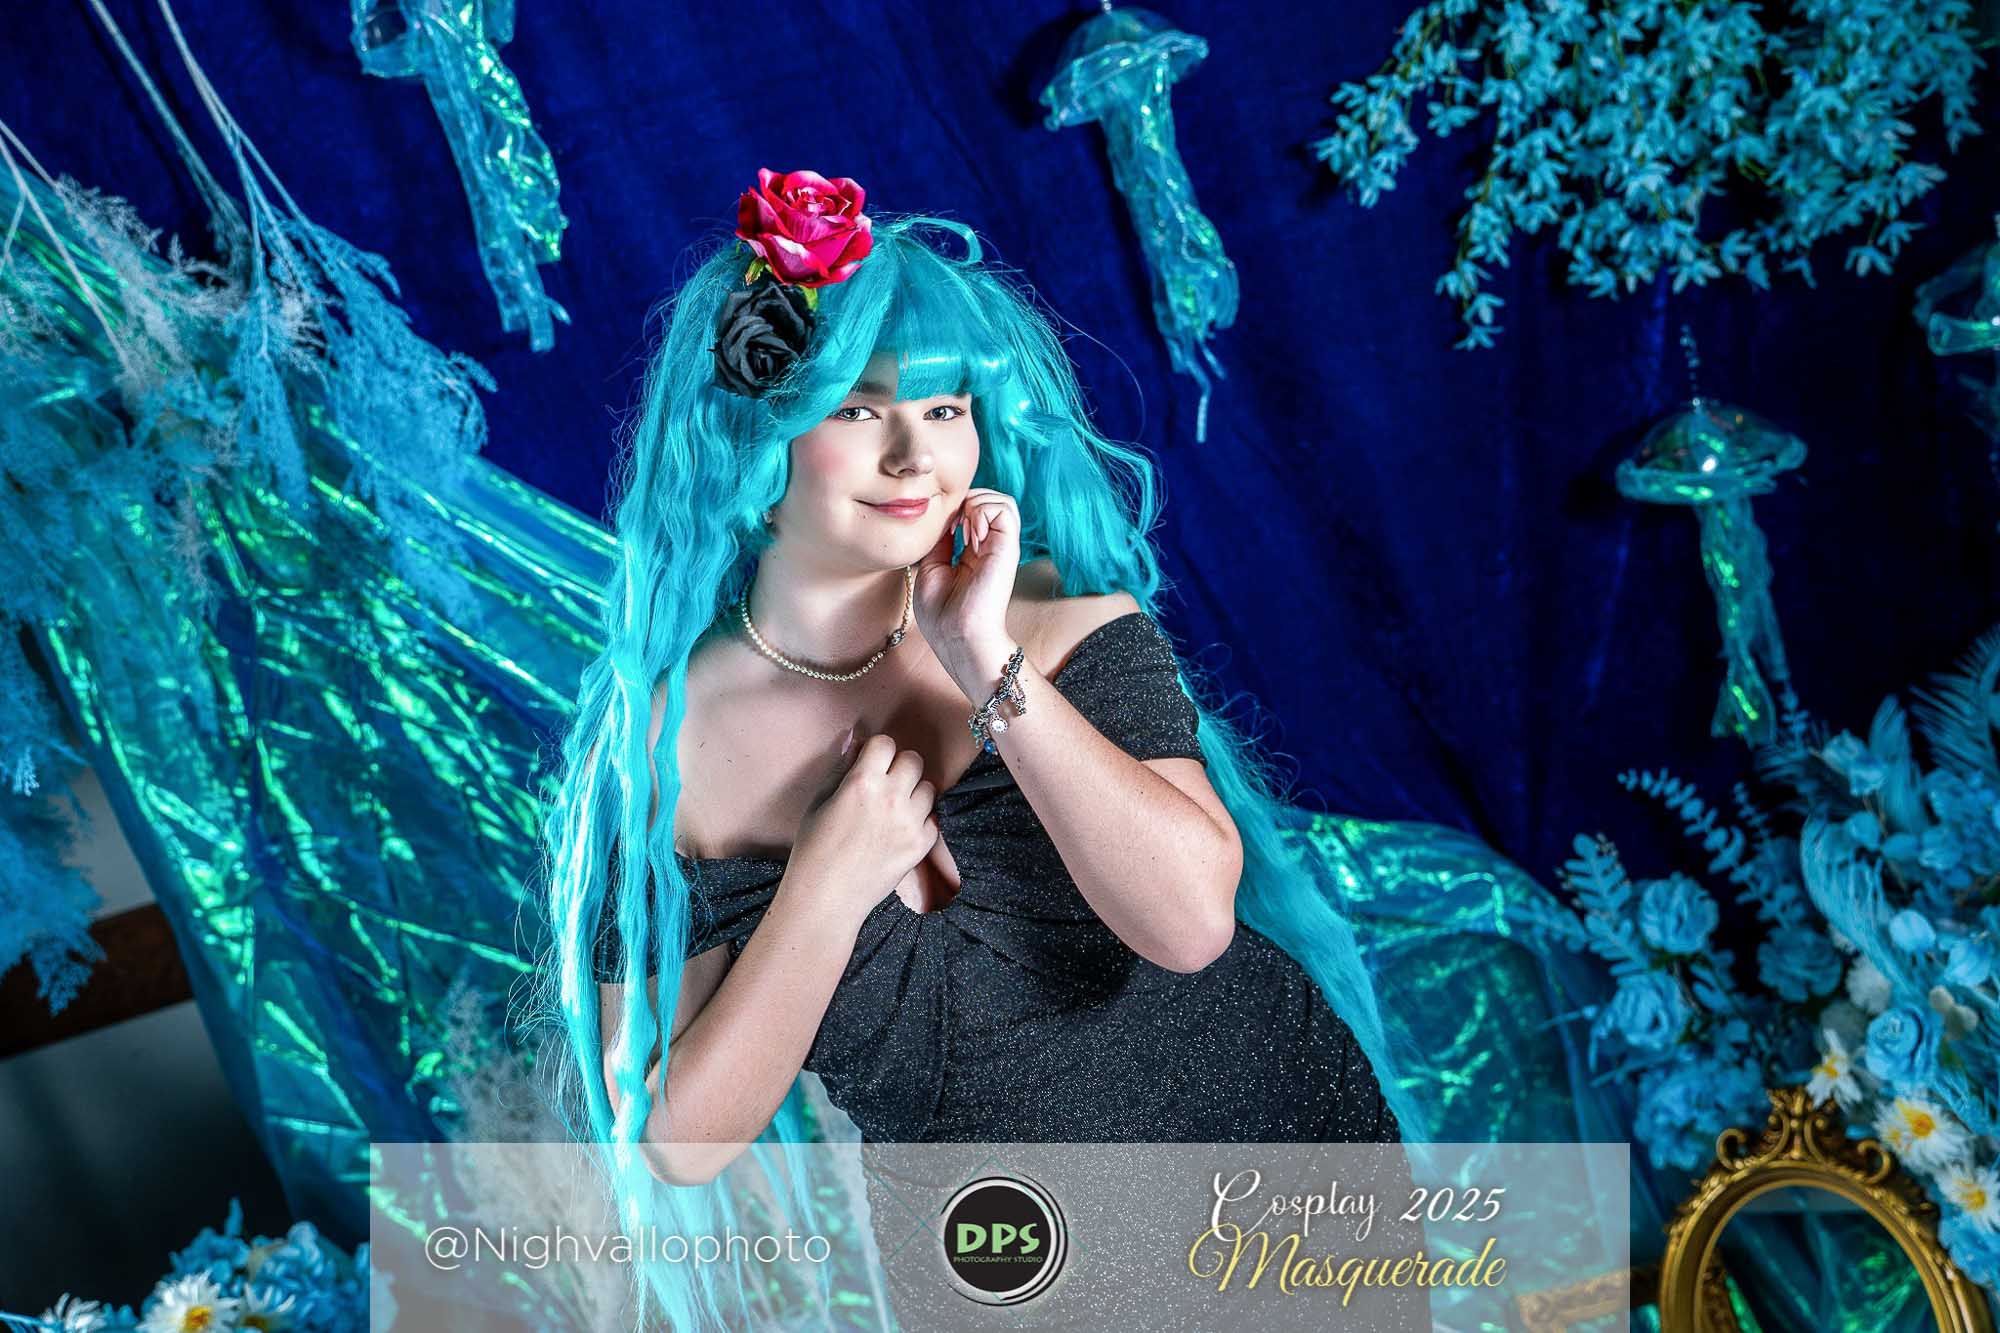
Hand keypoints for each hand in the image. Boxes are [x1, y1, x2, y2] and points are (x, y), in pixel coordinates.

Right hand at [788, 732, 938, 930]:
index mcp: (862, 783)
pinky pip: (934, 819)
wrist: (826, 898)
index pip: (886, 743)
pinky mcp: (921, 846)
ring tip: (894, 808)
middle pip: (914, 760)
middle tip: (886, 783)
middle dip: (900, 766)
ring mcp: (910, 823)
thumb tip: (856, 738)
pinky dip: (921, 821)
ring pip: (929, 788)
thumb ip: (841, 767)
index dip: (877, 751)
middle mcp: (891, 799)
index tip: (871, 763)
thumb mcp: (818, 802)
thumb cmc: (814, 849)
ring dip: (914, 792)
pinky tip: (900, 830)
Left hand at [913, 488, 1019, 660]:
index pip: (975, 511)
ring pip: (1002, 500)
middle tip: (954, 527)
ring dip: (977, 504)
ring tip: (965, 530)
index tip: (942, 529)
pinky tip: (971, 536)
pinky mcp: (1008, 548)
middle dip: (967, 501)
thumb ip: (941, 541)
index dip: (956, 508)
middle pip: (990, 500)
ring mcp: (1001, 547)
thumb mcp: (932, 568)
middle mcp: (992, 547)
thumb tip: (945, 518)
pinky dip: (983, 512)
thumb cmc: (942, 614)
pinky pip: (1004, 508)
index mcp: (975, 552)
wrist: (956, 636)